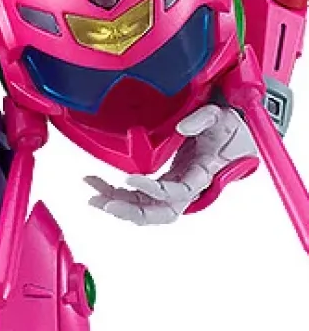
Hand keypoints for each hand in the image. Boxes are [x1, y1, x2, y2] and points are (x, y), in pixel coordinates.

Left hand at [86, 104, 257, 224]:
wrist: (236, 136)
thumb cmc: (230, 129)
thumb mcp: (222, 118)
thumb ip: (204, 119)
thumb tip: (182, 127)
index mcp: (202, 175)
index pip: (177, 192)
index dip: (153, 189)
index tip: (130, 178)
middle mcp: (188, 188)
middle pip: (159, 212)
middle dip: (130, 211)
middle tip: (104, 202)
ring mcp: (175, 188)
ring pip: (146, 208)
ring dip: (120, 204)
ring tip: (93, 195)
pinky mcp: (166, 184)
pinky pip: (141, 197)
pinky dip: (120, 195)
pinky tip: (100, 189)